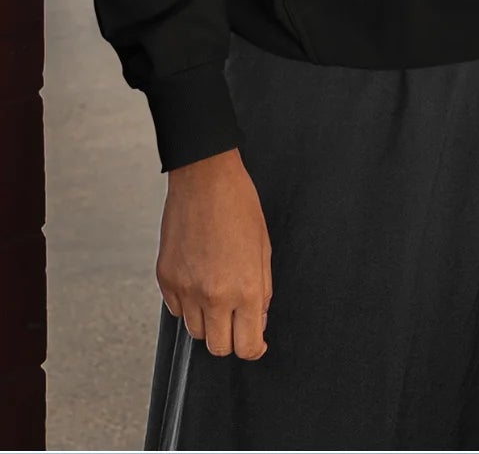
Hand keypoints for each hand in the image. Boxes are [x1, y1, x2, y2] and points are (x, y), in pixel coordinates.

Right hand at [157, 147, 272, 360]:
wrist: (204, 178)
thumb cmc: (238, 205)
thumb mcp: (263, 247)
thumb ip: (262, 288)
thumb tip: (259, 317)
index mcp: (245, 288)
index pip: (247, 345)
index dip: (254, 348)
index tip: (256, 342)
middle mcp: (213, 295)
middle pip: (218, 348)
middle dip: (230, 338)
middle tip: (236, 319)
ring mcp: (185, 290)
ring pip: (195, 332)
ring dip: (208, 321)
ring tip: (216, 292)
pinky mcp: (165, 280)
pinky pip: (176, 310)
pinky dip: (187, 304)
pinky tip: (198, 279)